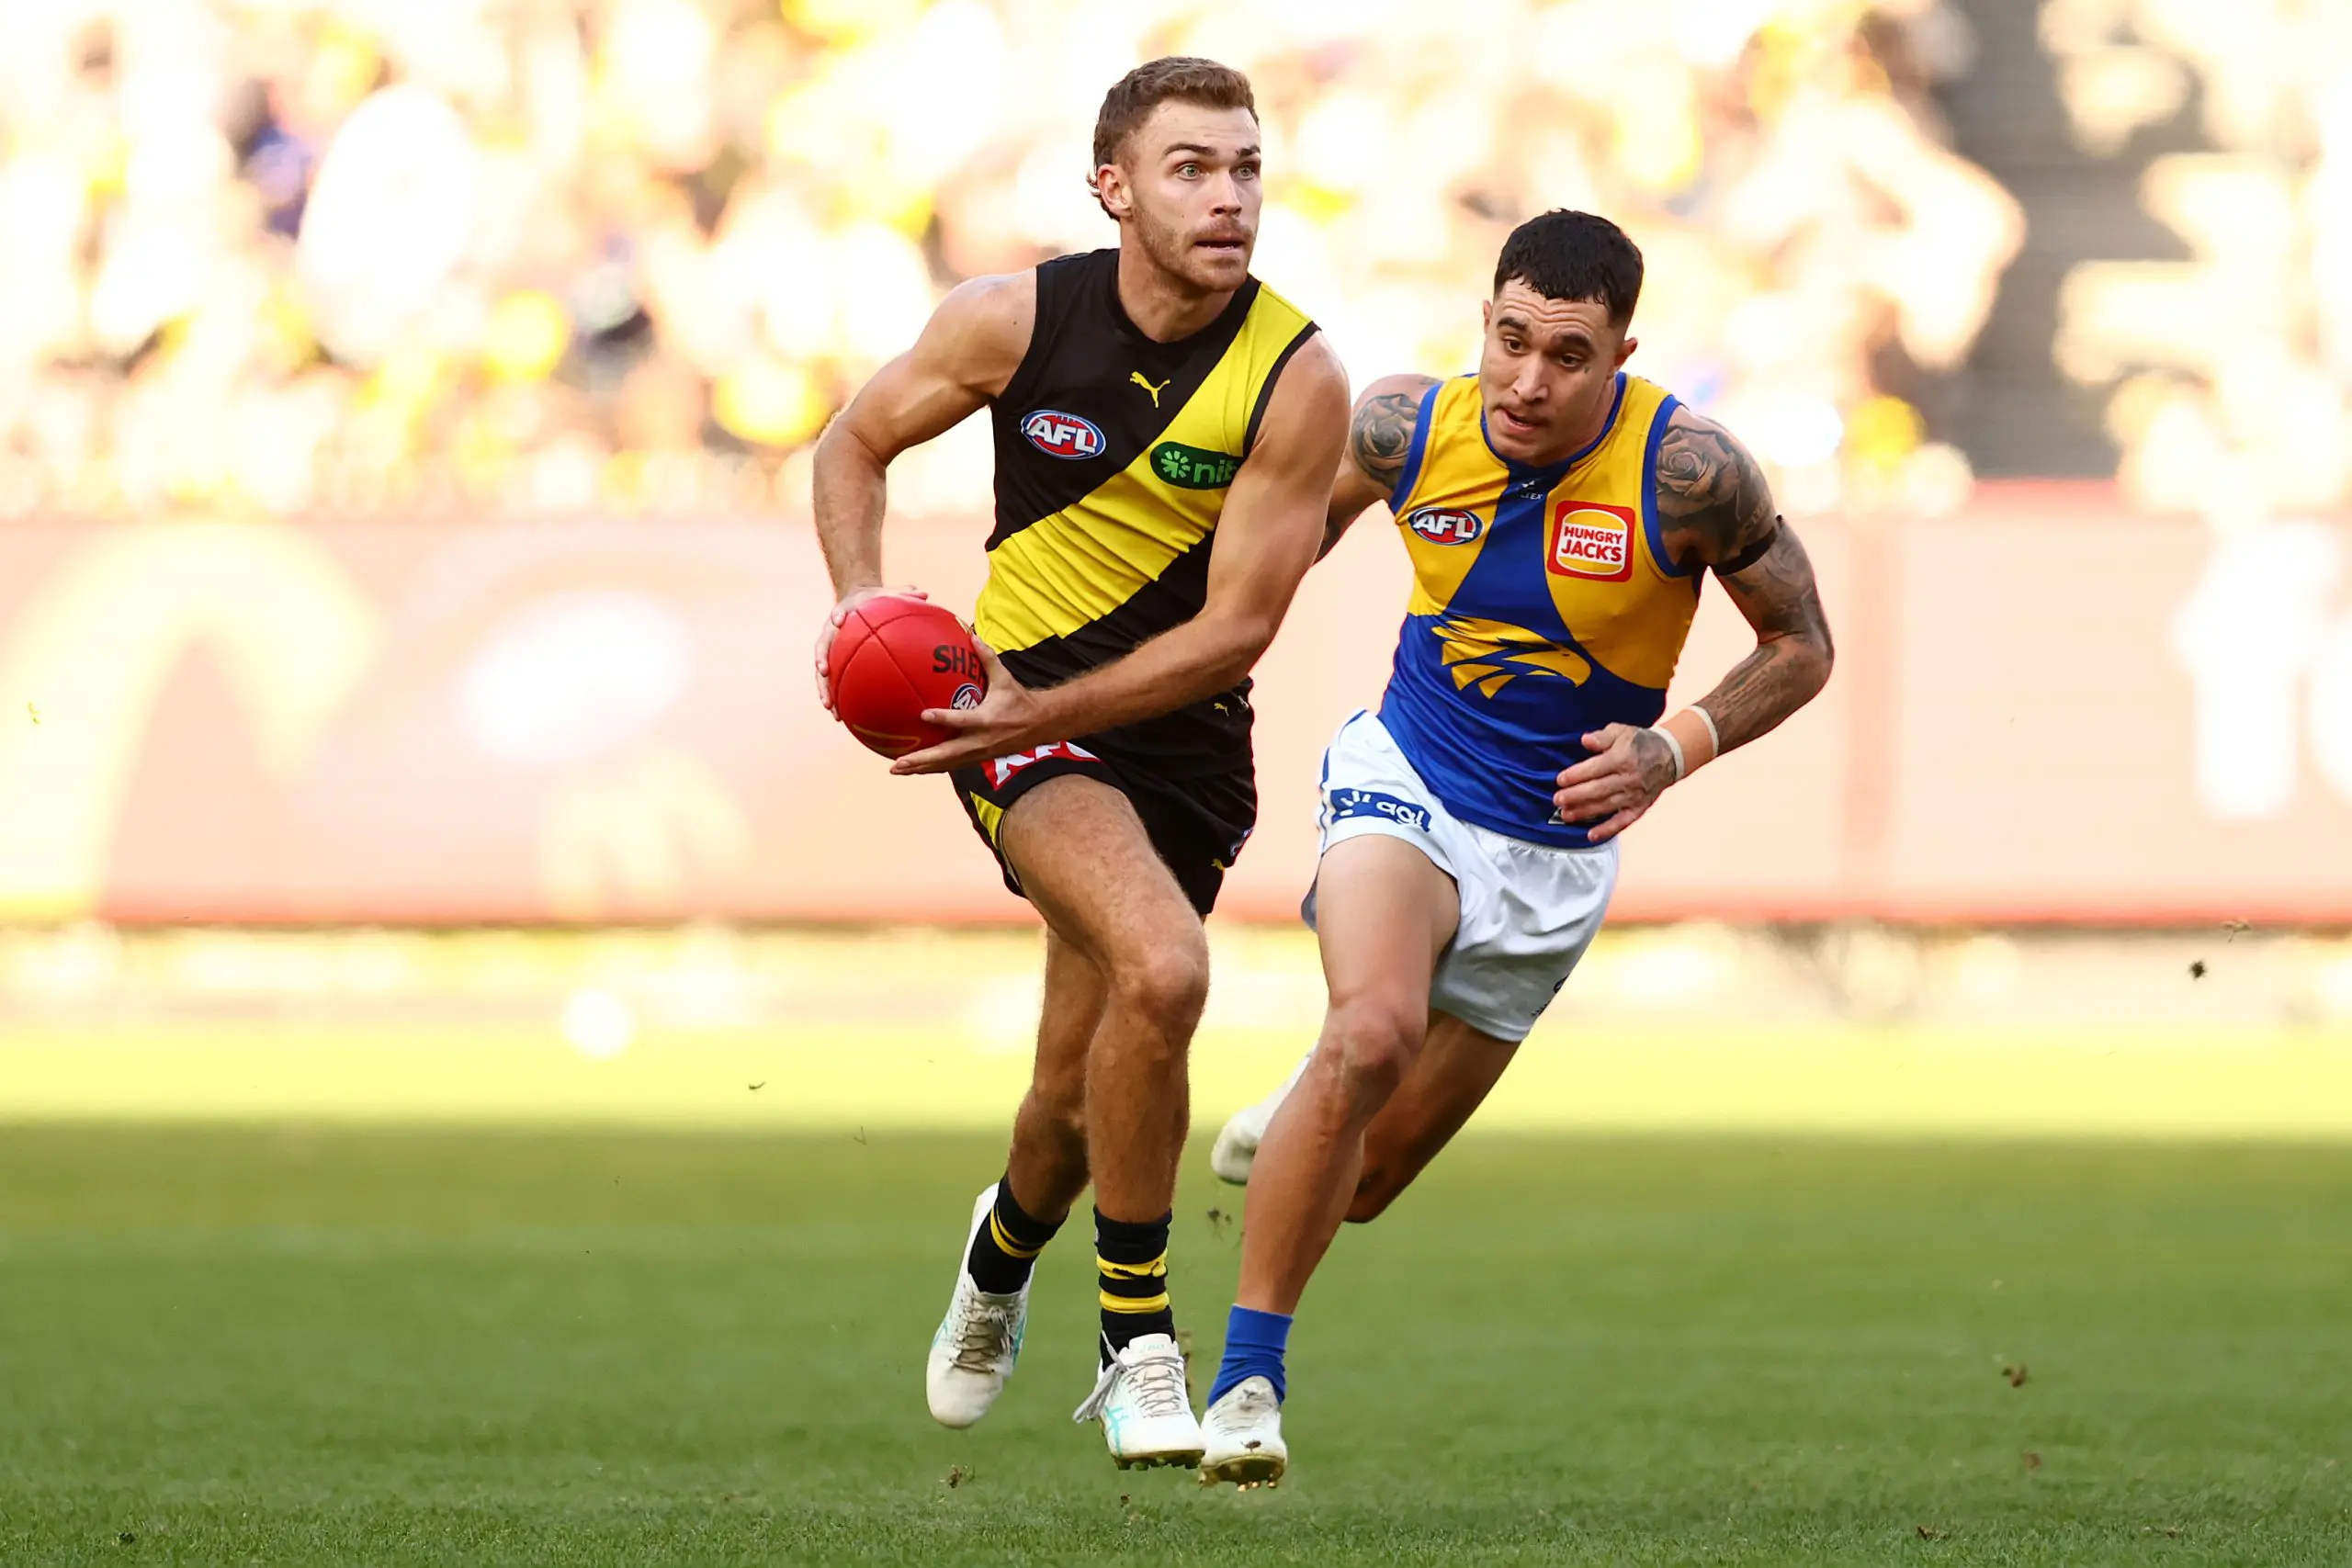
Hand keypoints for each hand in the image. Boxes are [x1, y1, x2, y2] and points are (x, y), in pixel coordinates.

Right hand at [814, 585, 925, 711]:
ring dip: (824, 688)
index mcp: (844, 611)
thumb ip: (904, 594)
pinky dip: (835, 697)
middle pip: (822, 646)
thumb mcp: (888, 594)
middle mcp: (832, 631)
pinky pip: (832, 682)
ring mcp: (831, 648)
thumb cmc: (875, 600)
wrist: (856, 602)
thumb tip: (924, 594)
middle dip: (821, 659)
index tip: (837, 621)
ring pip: (822, 670)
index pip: (838, 611)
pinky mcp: (833, 662)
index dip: (837, 615)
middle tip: (823, 673)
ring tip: (829, 707)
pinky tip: (841, 716)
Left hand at [889, 639, 1051, 774]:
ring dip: (921, 768)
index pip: (962, 721)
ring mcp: (978, 753)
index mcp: (986, 720)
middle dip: (921, 760)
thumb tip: (972, 637)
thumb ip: (988, 659)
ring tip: (897, 770)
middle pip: (947, 754)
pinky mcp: (978, 759)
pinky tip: (915, 768)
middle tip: (898, 763)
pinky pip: (951, 765)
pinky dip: (932, 768)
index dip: (943, 718)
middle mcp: (980, 741)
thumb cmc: (1019, 700)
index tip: (924, 714)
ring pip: (946, 764)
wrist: (1040, 725)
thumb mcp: (1005, 679)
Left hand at [1551, 723, 1679, 843]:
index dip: (1576, 775)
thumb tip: (1585, 740)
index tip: (1559, 780)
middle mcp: (1629, 778)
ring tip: (1566, 815)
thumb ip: (1601, 737)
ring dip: (1585, 812)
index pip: (1595, 768)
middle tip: (1557, 800)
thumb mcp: (1621, 731)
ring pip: (1606, 806)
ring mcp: (1635, 795)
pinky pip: (1623, 821)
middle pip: (1598, 789)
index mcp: (1623, 758)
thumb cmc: (1639, 743)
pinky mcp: (1640, 808)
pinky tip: (1591, 835)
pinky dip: (1608, 830)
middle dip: (1575, 796)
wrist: (1669, 756)